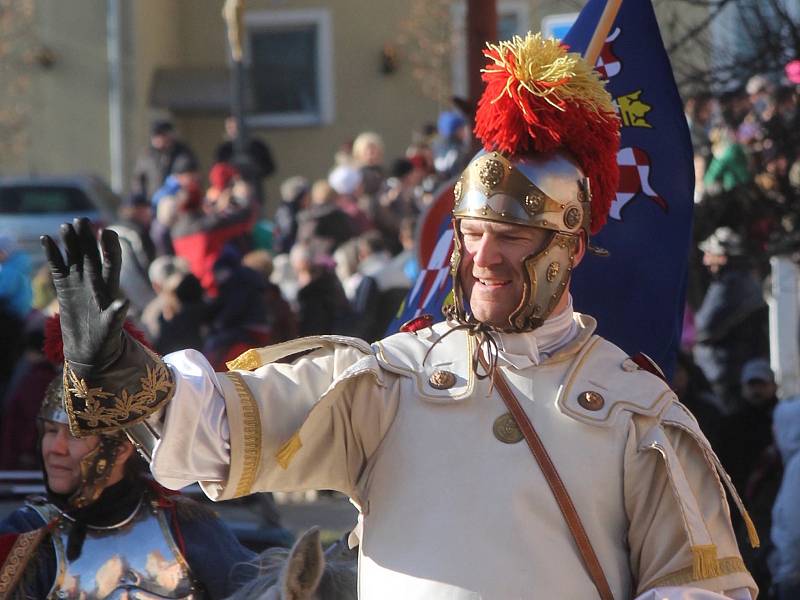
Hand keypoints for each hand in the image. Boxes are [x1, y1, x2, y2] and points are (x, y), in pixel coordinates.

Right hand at [40, 218, 128, 373]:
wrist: (91, 349)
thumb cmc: (105, 340)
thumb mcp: (111, 328)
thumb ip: (116, 315)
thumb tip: (125, 303)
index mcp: (110, 287)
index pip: (112, 262)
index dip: (110, 247)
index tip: (106, 232)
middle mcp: (95, 280)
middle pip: (92, 254)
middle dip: (87, 238)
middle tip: (81, 220)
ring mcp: (79, 282)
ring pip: (74, 257)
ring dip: (70, 242)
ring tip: (65, 226)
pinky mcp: (64, 287)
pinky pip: (58, 267)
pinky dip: (52, 254)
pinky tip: (46, 239)